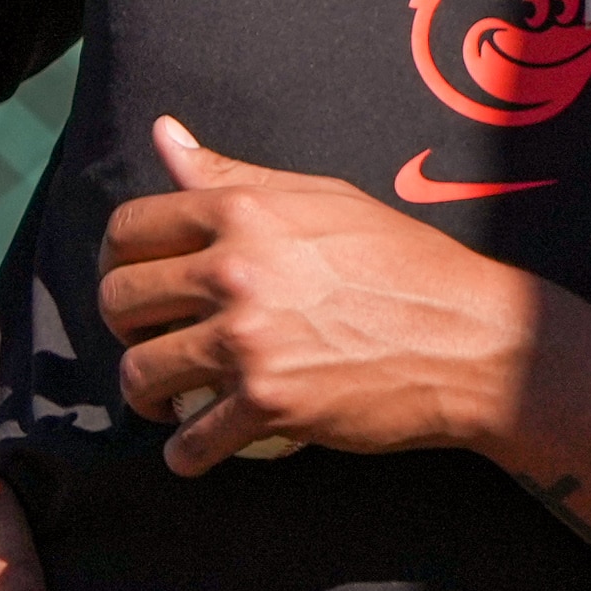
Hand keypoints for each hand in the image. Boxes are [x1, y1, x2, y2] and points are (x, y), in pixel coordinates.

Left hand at [99, 117, 535, 474]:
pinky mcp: (270, 404)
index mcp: (243, 212)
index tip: (137, 281)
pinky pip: (189, 443)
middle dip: (126, 329)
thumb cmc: (403, 262)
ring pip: (140, 376)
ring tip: (171, 400)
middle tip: (156, 342)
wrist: (471, 338)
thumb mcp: (322, 198)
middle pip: (119, 301)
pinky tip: (200, 448)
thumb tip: (163, 136)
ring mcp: (250, 340)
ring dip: (147, 396)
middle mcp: (236, 270)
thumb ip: (233, 175)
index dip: (120, 258)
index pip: (129, 227)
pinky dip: (186, 455)